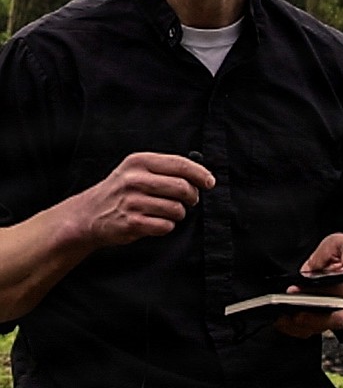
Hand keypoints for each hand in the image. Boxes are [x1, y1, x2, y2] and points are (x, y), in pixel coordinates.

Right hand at [70, 152, 214, 249]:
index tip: (209, 182)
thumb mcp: (136, 170)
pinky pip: (165, 226)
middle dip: (192, 196)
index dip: (200, 174)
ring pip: (176, 209)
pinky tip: (157, 222)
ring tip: (169, 212)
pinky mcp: (131, 222)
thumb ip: (164, 169)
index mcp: (139, 162)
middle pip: (182, 187)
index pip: (180, 165)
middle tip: (190, 201)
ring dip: (179, 213)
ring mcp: (132, 202)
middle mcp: (135, 179)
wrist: (88, 215)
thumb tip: (201, 176)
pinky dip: (167, 226)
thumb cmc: (120, 191)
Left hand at [273, 233, 342, 338]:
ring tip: (283, 316)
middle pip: (336, 317)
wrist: (338, 267)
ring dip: (301, 324)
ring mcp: (335, 315)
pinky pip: (308, 331)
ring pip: (322, 328)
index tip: (305, 279)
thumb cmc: (339, 255)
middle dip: (313, 313)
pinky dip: (293, 328)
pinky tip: (280, 320)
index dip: (326, 288)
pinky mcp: (320, 322)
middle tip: (292, 301)